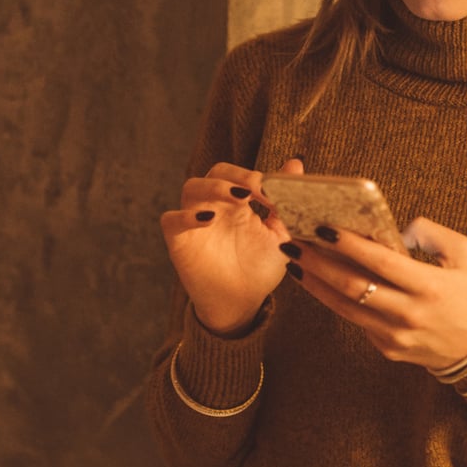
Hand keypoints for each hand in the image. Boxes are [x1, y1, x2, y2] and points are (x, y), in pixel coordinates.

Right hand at [160, 158, 301, 334]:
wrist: (241, 302)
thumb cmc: (259, 267)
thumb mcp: (279, 234)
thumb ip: (285, 202)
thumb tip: (295, 163)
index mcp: (237, 201)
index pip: (239, 173)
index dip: (255, 177)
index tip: (274, 192)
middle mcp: (214, 205)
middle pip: (215, 172)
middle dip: (235, 176)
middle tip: (254, 189)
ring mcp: (194, 221)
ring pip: (191, 187)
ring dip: (214, 187)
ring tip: (237, 198)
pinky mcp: (179, 240)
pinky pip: (171, 219)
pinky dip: (186, 215)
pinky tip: (208, 219)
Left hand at [285, 216, 466, 369]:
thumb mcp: (465, 254)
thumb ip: (432, 233)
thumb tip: (397, 228)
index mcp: (429, 286)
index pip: (381, 262)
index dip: (349, 244)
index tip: (323, 227)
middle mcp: (409, 314)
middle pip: (352, 286)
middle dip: (318, 262)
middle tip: (293, 242)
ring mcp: (396, 336)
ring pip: (345, 307)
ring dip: (315, 283)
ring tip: (294, 261)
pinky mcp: (388, 349)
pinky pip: (357, 321)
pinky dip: (335, 301)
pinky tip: (318, 282)